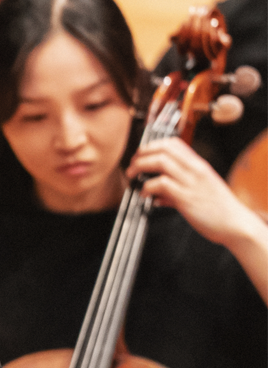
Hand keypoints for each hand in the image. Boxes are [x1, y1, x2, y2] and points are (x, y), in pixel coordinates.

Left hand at [127, 138, 260, 247]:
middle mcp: (195, 169)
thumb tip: (158, 196)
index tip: (141, 154)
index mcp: (198, 165)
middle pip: (164, 149)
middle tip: (132, 165)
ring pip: (161, 162)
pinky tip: (144, 195)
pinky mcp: (186, 197)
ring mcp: (191, 182)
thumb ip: (177, 191)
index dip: (153, 145)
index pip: (174, 143)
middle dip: (142, 154)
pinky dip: (147, 187)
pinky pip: (161, 184)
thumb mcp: (199, 192)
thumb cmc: (217, 209)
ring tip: (133, 176)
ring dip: (140, 167)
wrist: (235, 223)